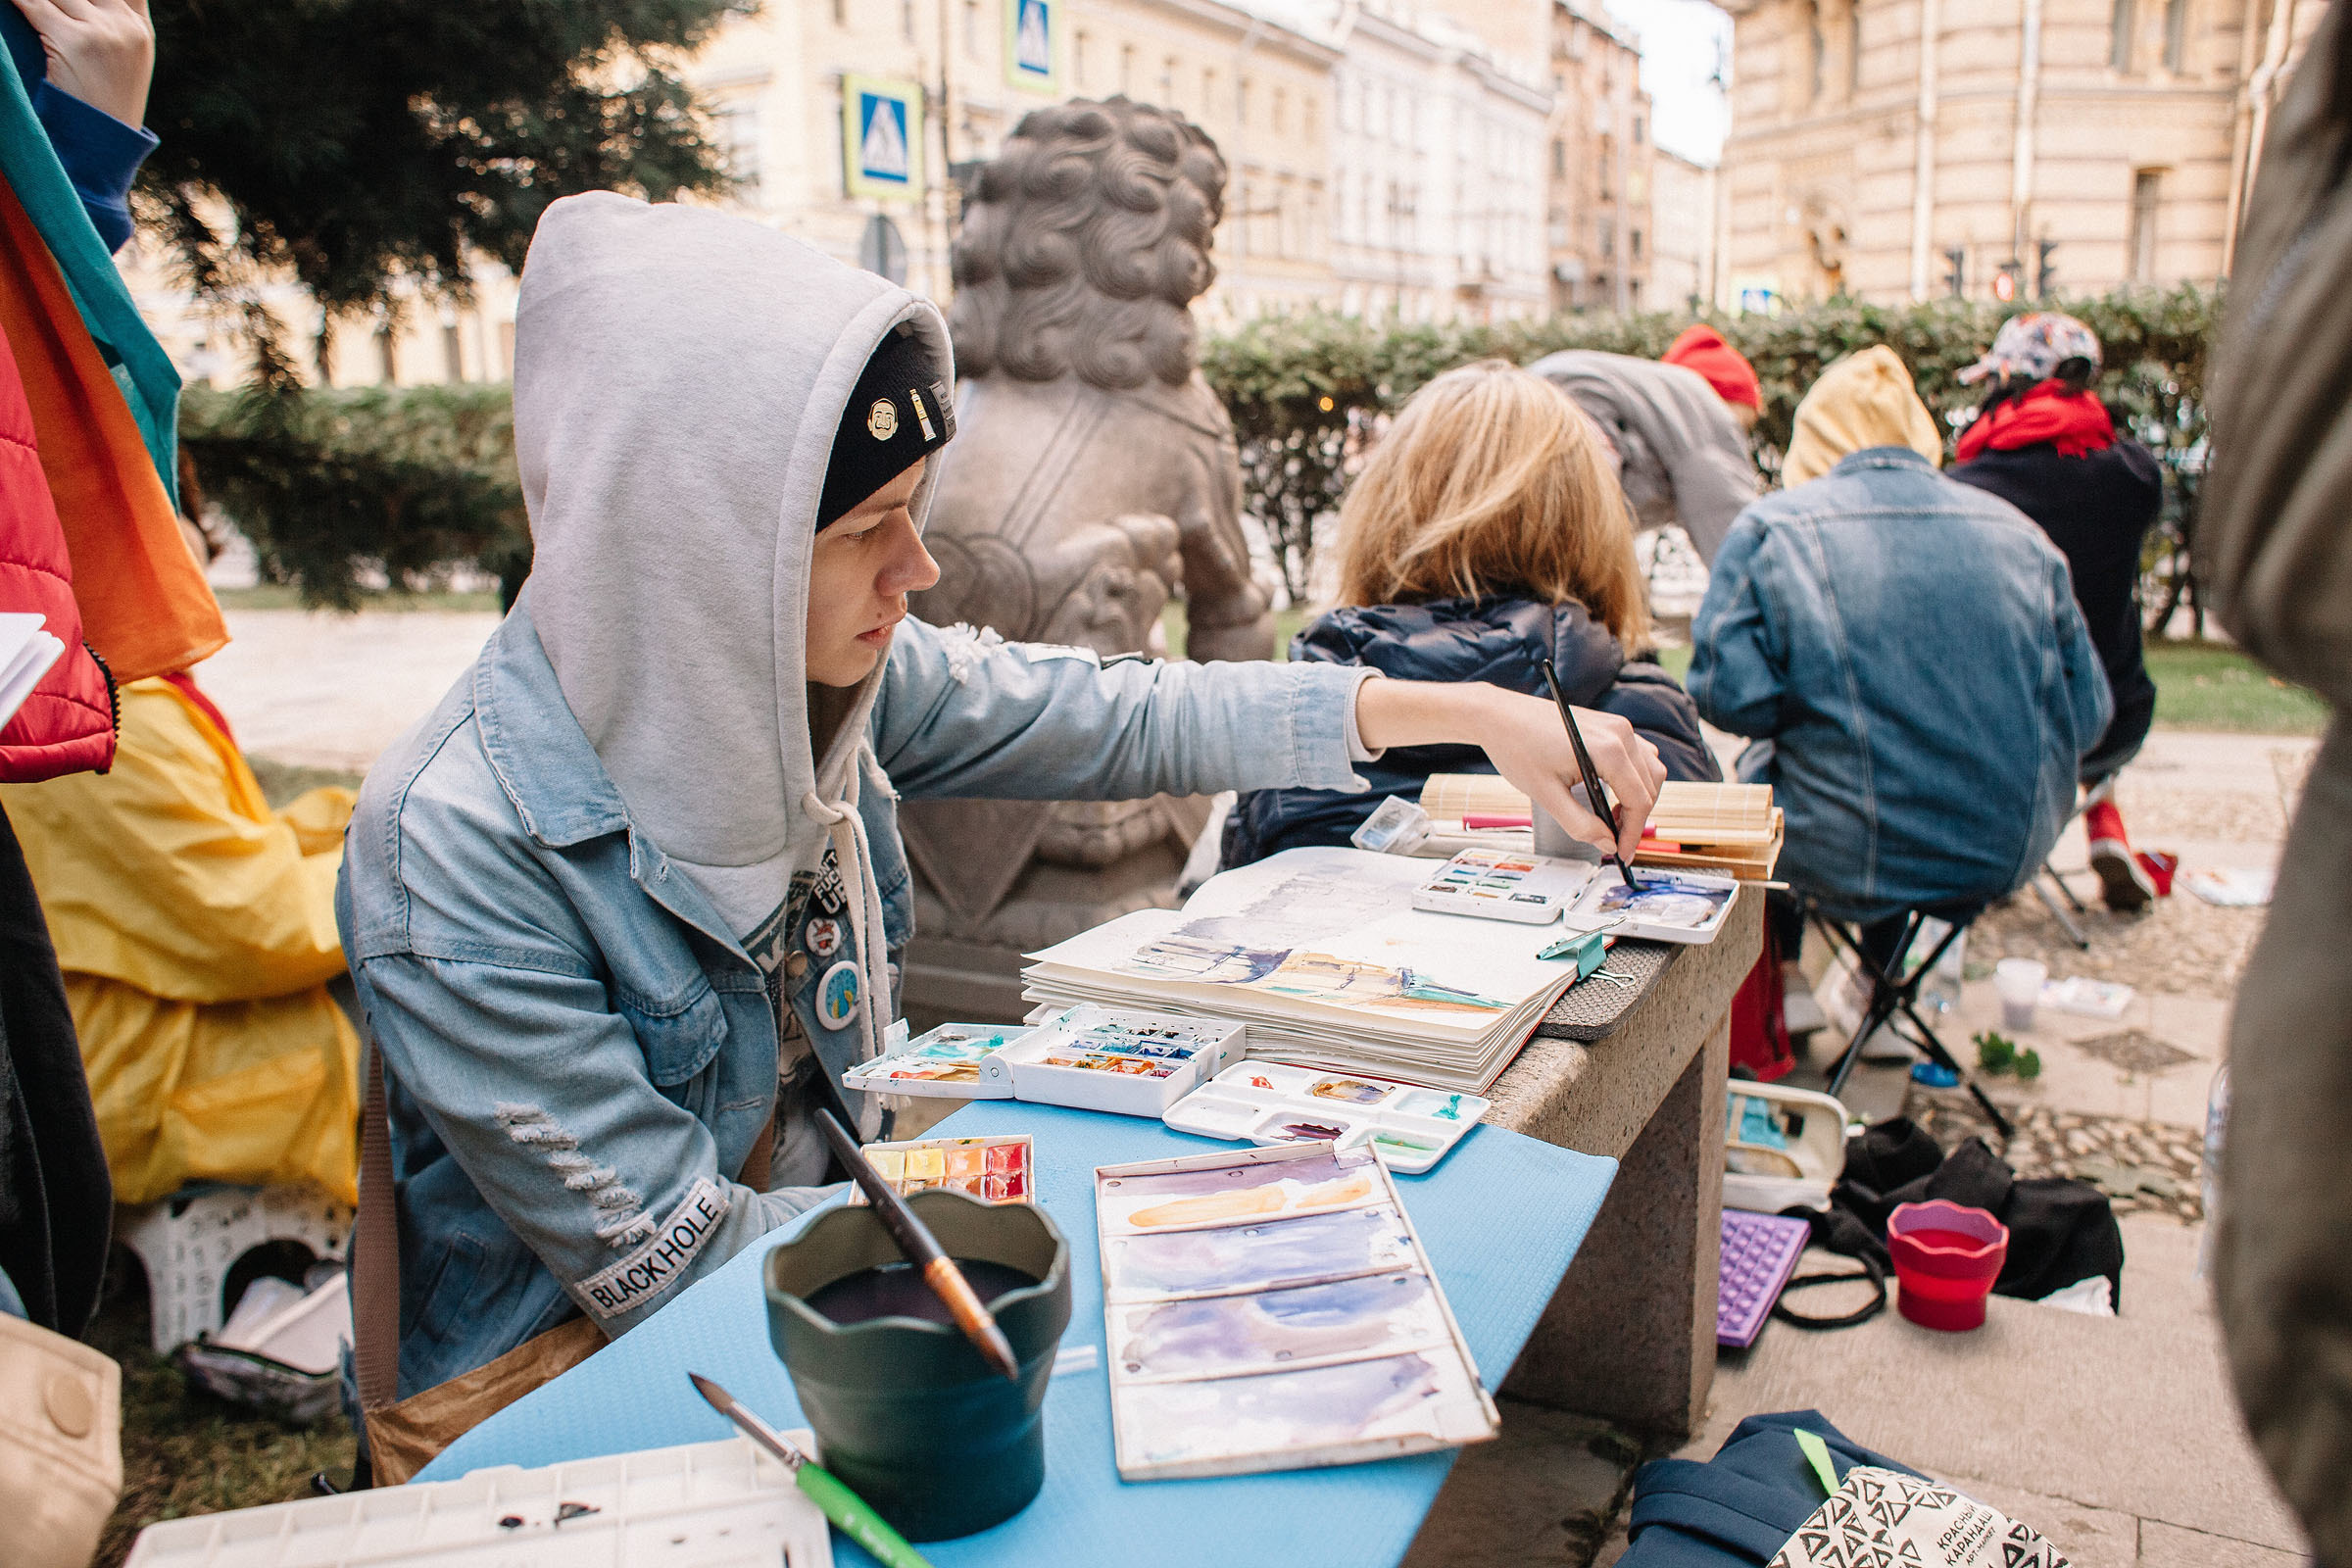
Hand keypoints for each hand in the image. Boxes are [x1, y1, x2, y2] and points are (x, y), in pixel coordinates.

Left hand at [14, 0, 153, 127]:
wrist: (102, 143)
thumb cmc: (107, 103)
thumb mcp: (127, 60)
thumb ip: (115, 23)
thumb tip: (82, 5)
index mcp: (141, 28)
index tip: (75, 2)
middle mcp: (125, 25)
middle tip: (50, 9)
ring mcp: (102, 32)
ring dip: (42, 2)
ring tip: (32, 11)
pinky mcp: (74, 41)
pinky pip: (34, 4)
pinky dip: (19, 3)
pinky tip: (13, 6)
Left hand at [1465, 688, 1665, 862]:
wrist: (1498, 716)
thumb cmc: (1517, 749)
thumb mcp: (1546, 796)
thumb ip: (1580, 825)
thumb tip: (1608, 844)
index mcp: (1609, 750)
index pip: (1639, 800)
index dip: (1633, 834)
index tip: (1622, 855)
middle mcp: (1621, 733)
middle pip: (1650, 787)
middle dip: (1636, 819)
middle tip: (1614, 841)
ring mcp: (1618, 726)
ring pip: (1650, 771)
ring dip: (1638, 798)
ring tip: (1612, 819)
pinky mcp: (1610, 725)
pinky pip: (1638, 756)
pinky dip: (1633, 779)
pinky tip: (1611, 794)